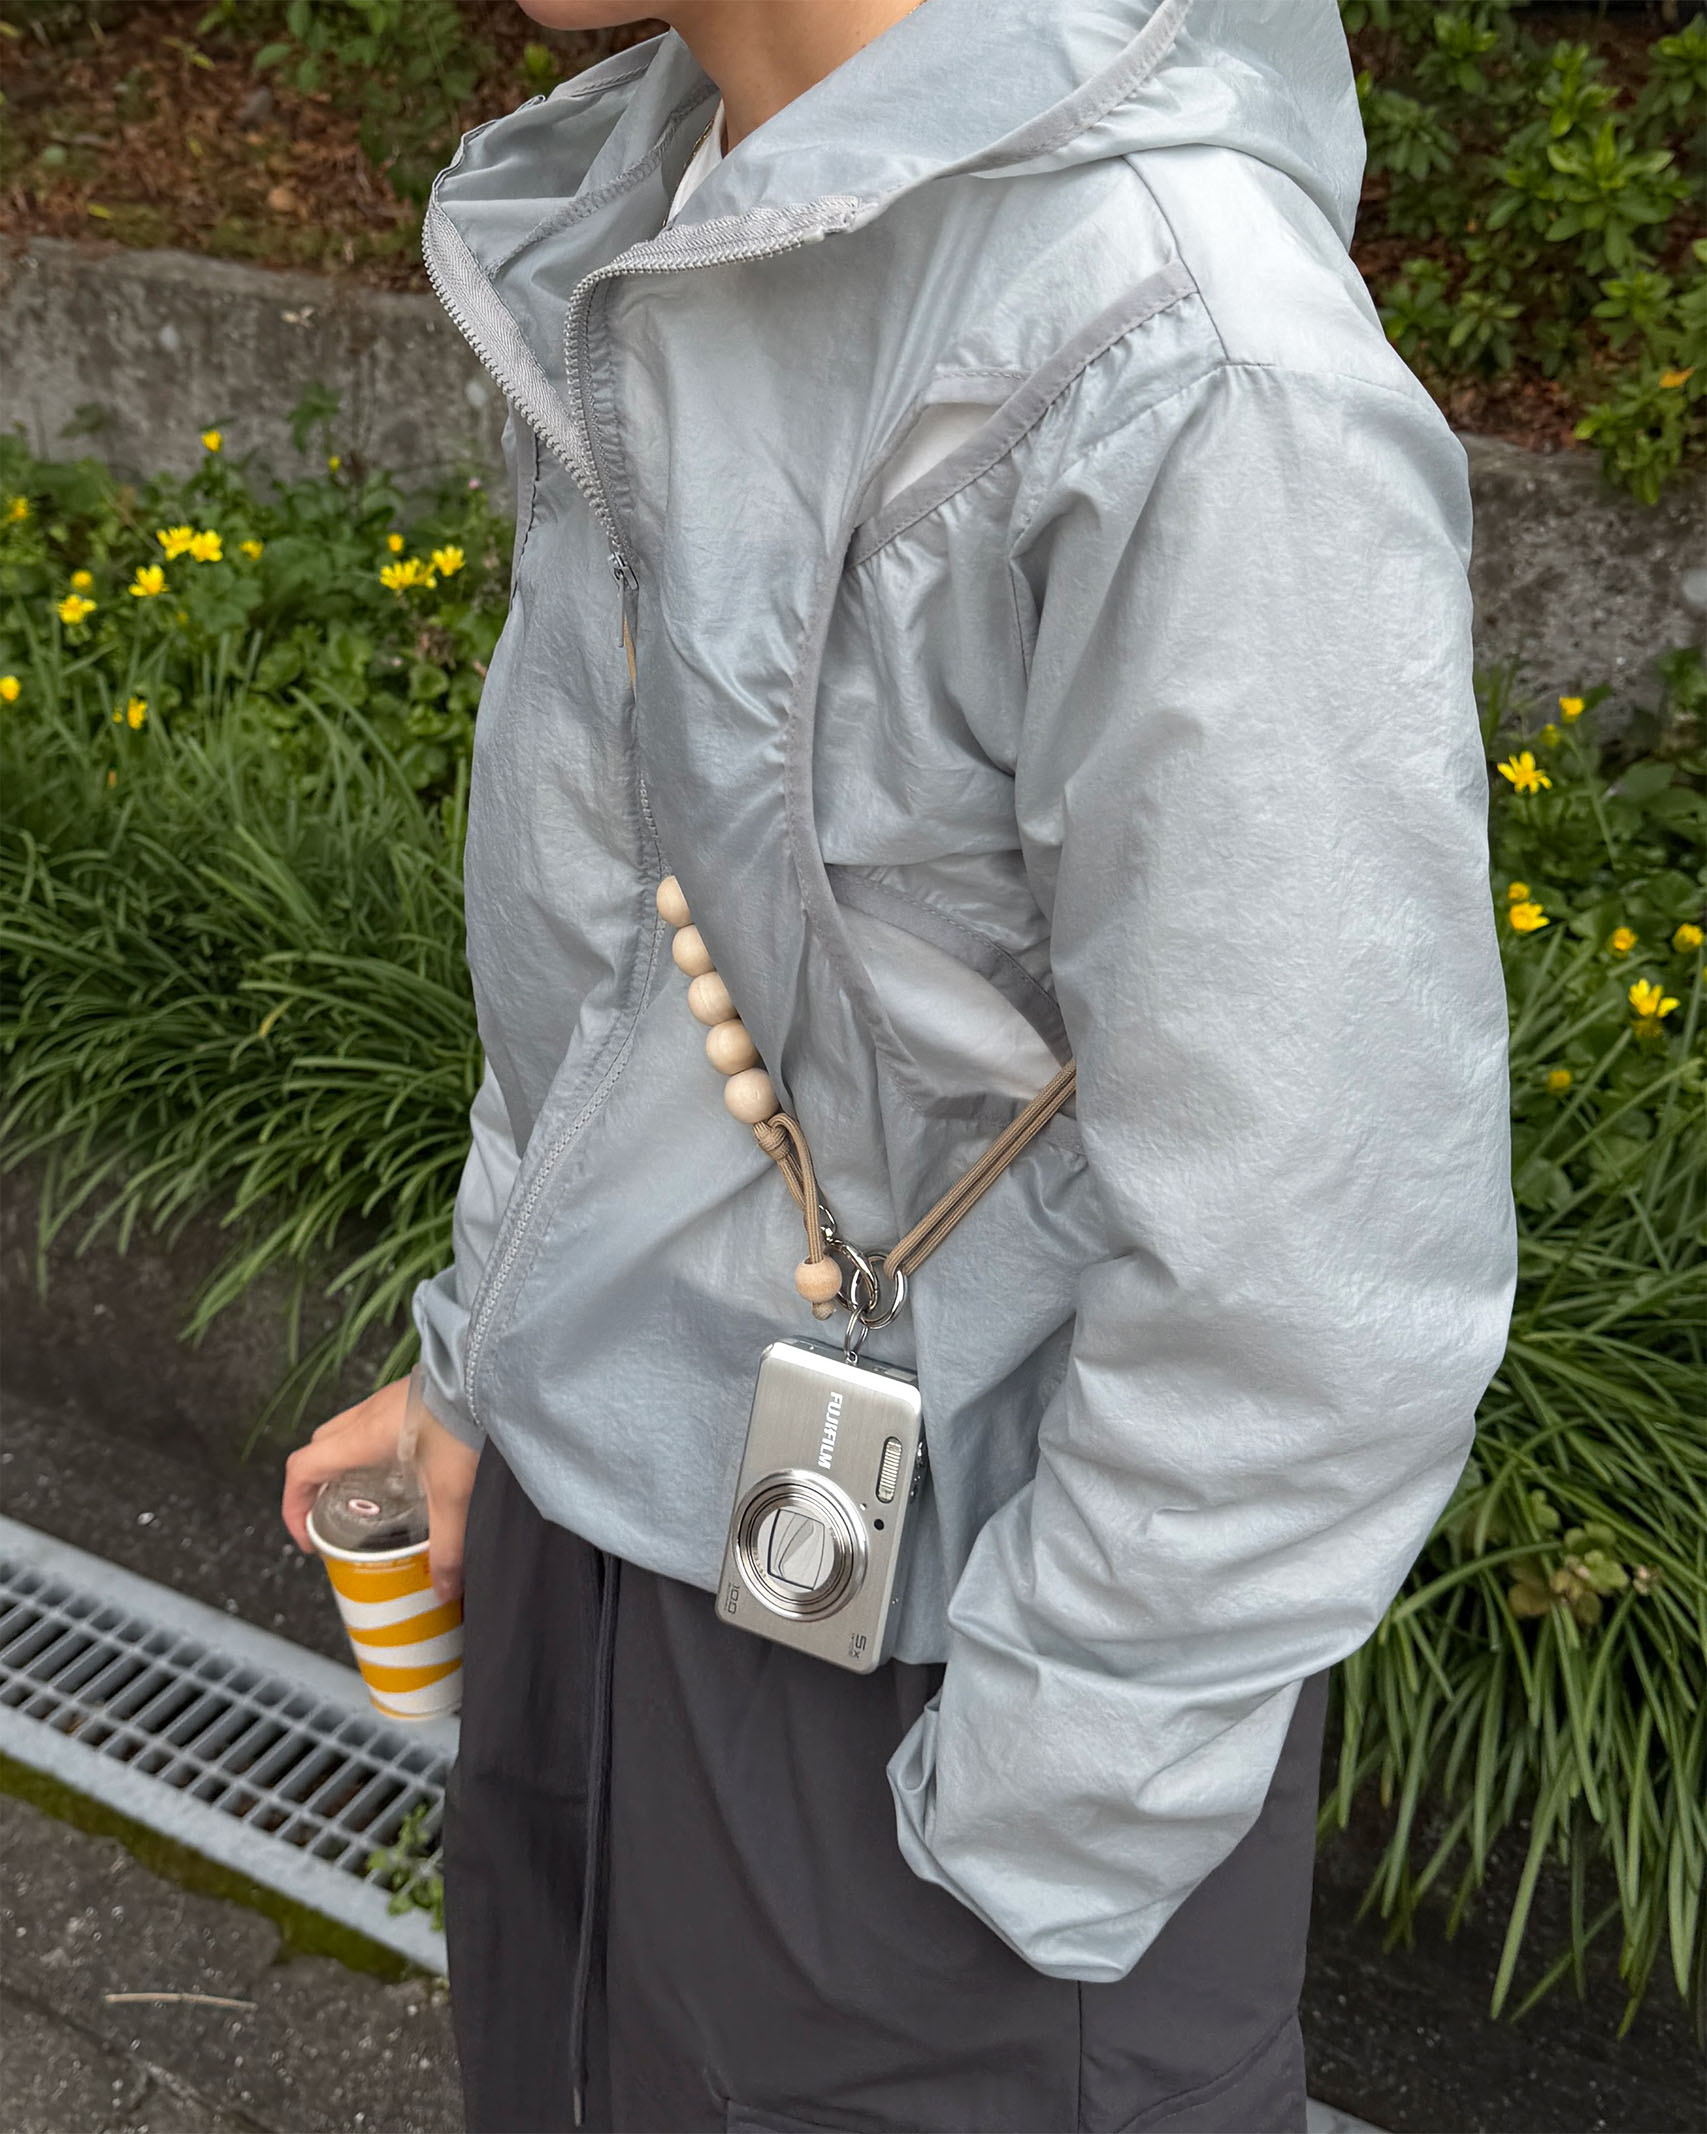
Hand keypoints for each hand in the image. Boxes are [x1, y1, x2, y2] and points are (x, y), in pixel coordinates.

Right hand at [282, 1374, 479, 1602]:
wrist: (495, 1368)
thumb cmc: (469, 1421)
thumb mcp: (455, 1492)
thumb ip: (447, 1545)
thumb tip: (442, 1589)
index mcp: (363, 1437)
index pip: (301, 1468)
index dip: (292, 1506)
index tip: (308, 1538)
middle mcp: (368, 1414)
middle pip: (318, 1449)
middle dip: (316, 1486)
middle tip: (334, 1519)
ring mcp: (388, 1400)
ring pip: (344, 1432)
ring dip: (344, 1465)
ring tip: (368, 1499)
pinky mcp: (410, 1394)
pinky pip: (372, 1422)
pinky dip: (371, 1448)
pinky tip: (402, 1470)